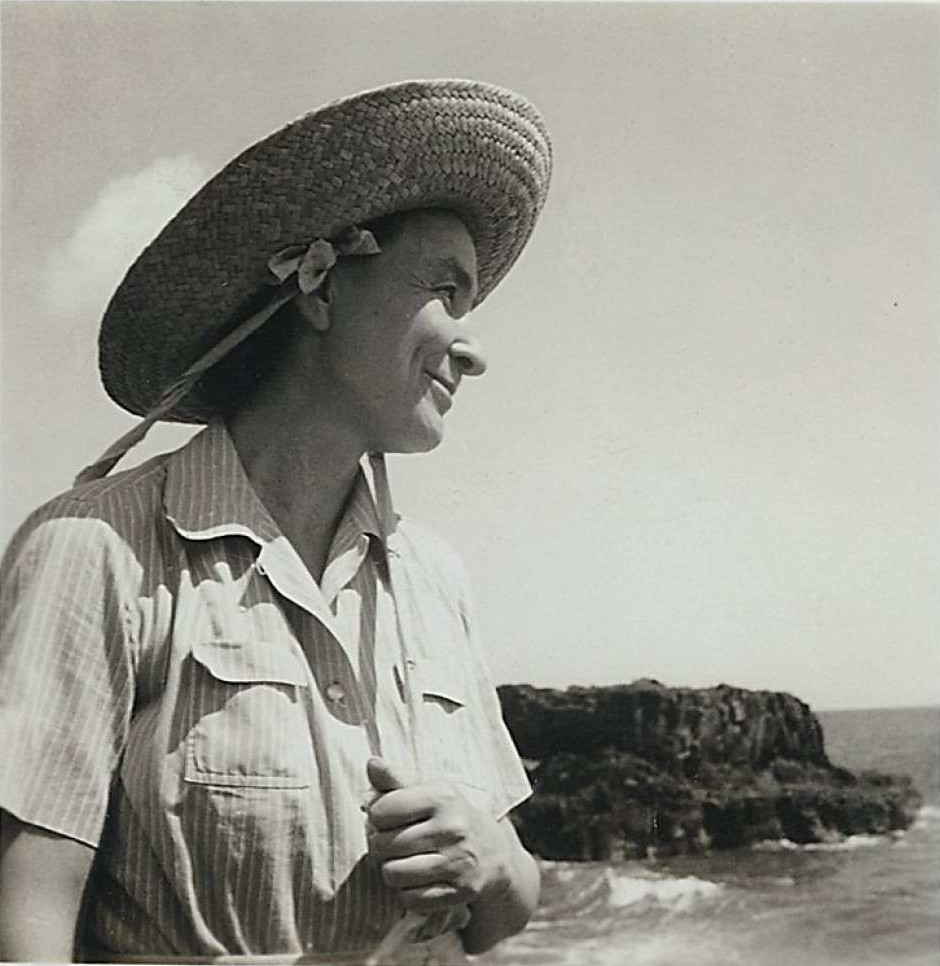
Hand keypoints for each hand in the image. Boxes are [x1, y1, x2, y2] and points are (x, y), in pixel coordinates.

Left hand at [365, 757, 509, 914]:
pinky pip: (410, 899)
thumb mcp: (430, 792)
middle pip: (384, 844)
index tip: (387, 817)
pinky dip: (407, 892)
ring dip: (392, 870)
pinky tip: (418, 879)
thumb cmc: (451, 817)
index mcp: (442, 797)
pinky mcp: (459, 892)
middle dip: (381, 845)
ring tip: (403, 860)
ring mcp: (457, 862)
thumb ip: (396, 780)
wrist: (493, 852)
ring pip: (393, 874)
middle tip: (394, 841)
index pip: (383, 810)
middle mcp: (452, 828)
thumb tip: (371, 764)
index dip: (376, 816)